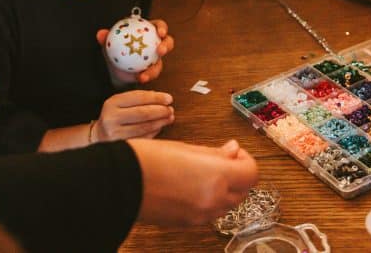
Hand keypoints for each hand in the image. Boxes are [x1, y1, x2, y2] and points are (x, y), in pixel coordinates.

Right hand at [93, 90, 173, 141]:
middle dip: (160, 111)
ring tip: (169, 118)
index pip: (138, 98)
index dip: (156, 98)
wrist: (99, 135)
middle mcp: (112, 118)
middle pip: (143, 113)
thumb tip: (162, 98)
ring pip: (144, 127)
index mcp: (112, 103)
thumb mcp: (121, 103)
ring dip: (160, 122)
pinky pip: (143, 139)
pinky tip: (160, 127)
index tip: (169, 98)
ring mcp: (115, 134)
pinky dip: (154, 132)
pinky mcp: (121, 145)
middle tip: (170, 109)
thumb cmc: (115, 116)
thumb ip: (139, 99)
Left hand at [96, 19, 173, 84]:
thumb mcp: (108, 43)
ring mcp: (155, 59)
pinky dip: (147, 76)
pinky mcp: (152, 71)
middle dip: (167, 45)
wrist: (114, 68)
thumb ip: (105, 38)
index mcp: (147, 31)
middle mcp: (154, 44)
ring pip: (161, 63)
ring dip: (155, 69)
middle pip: (168, 42)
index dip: (162, 28)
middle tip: (160, 50)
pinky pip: (152, 74)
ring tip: (146, 74)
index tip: (160, 32)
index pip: (159, 26)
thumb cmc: (113, 49)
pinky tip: (140, 78)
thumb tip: (101, 34)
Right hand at [128, 138, 258, 225]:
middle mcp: (213, 200)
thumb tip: (233, 149)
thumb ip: (214, 152)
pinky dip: (209, 200)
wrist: (118, 183)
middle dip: (237, 175)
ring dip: (225, 189)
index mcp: (216, 176)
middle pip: (243, 191)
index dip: (246, 159)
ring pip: (228, 204)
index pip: (251, 173)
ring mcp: (201, 215)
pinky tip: (190, 186)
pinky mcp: (187, 223)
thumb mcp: (184, 147)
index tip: (233, 151)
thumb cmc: (146, 159)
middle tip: (220, 159)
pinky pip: (210, 213)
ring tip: (202, 172)